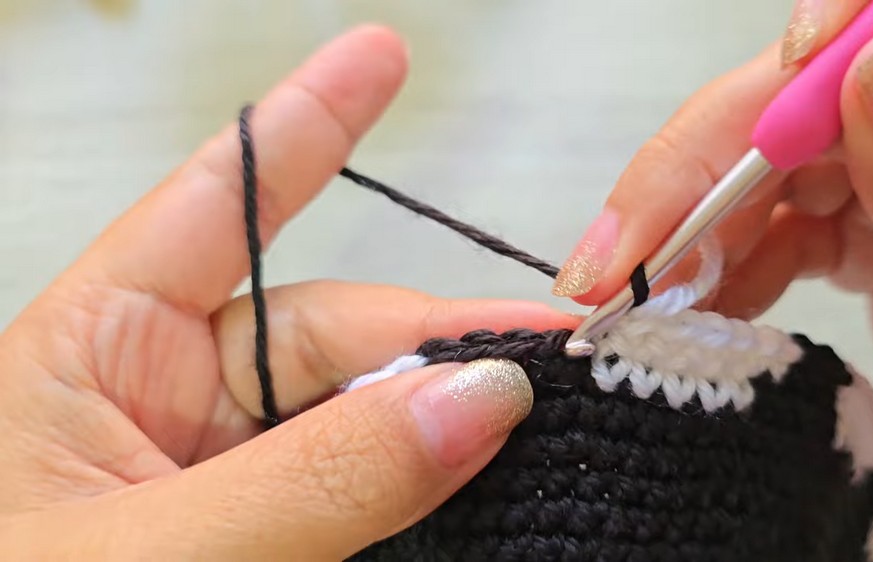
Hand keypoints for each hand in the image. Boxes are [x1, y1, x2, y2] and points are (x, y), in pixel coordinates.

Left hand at [0, 26, 571, 559]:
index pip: (220, 208)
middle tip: (558, 359)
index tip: (385, 56)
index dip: (308, 124)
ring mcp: (224, 480)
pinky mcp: (271, 542)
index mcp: (97, 356)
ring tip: (554, 417)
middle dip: (445, 336)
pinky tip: (500, 487)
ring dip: (455, 420)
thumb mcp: (153, 560)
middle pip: (335, 333)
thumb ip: (316, 480)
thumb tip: (477, 397)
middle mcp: (166, 403)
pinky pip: (372, 496)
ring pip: (370, 422)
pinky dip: (437, 494)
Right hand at [552, 1, 872, 519]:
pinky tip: (696, 307)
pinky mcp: (872, 234)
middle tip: (617, 258)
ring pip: (770, 166)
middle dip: (700, 175)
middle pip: (800, 103)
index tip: (742, 128)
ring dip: (695, 228)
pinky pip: (781, 225)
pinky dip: (728, 266)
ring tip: (638, 297)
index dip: (818, 47)